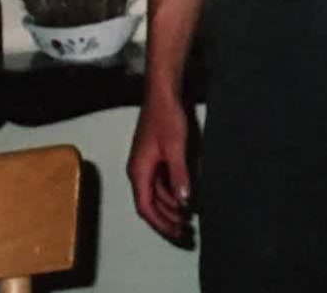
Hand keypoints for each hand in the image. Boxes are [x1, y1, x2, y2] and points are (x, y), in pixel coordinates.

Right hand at [128, 92, 193, 244]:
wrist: (163, 93)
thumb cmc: (166, 116)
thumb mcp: (175, 148)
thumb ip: (179, 175)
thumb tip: (184, 201)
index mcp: (139, 171)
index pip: (146, 207)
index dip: (161, 223)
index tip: (177, 233)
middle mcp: (139, 170)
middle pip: (150, 204)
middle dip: (167, 219)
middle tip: (186, 231)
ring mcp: (146, 164)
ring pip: (156, 194)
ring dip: (171, 207)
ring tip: (188, 217)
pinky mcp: (155, 157)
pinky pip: (161, 182)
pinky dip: (172, 192)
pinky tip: (185, 197)